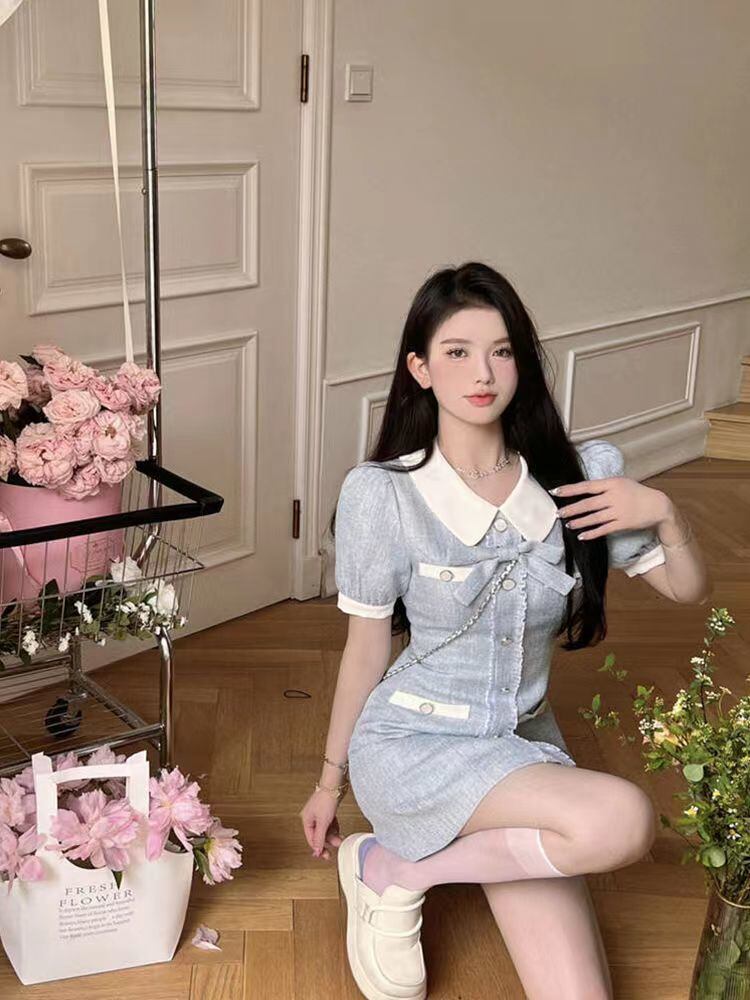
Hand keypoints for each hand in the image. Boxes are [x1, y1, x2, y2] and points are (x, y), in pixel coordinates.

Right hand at [299, 789, 344, 860]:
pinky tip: (339, 829)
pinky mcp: (327, 810)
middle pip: (319, 835)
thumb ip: (320, 838)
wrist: (334, 785)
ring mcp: (319, 814)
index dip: (319, 848)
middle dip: (329, 840)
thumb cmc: (326, 799)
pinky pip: (330, 824)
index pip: (312, 839)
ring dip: (333, 835)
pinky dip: (335, 827)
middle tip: (338, 844)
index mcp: (306, 820)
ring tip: (341, 838)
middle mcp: (311, 817)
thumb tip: (316, 851)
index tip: (326, 856)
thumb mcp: (323, 822)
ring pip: (326, 830)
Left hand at [551, 477, 671, 540]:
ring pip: (594, 518)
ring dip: (579, 522)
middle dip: (571, 509)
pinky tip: (581, 536)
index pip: (586, 486)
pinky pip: (603, 529)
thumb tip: (583, 490)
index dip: (570, 489)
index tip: (555, 491)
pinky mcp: (623, 523)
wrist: (658, 505)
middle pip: (587, 504)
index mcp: (612, 483)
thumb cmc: (637, 493)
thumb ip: (604, 487)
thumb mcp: (621, 483)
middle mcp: (614, 496)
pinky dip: (591, 533)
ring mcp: (618, 511)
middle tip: (558, 513)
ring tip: (567, 524)